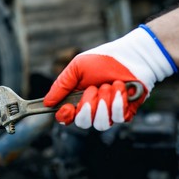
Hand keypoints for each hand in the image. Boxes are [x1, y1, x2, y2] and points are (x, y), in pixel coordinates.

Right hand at [43, 25, 176, 130]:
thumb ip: (60, 85)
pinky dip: (119, 101)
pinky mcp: (125, 113)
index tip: (68, 108)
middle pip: (83, 123)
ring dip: (105, 102)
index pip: (66, 118)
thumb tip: (47, 103)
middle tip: (94, 88)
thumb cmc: (103, 59)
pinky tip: (122, 87)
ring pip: (100, 123)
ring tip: (110, 85)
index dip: (65, 116)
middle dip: (89, 105)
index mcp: (78, 99)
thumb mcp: (76, 68)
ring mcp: (109, 112)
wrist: (132, 55)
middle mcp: (92, 109)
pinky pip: (118, 117)